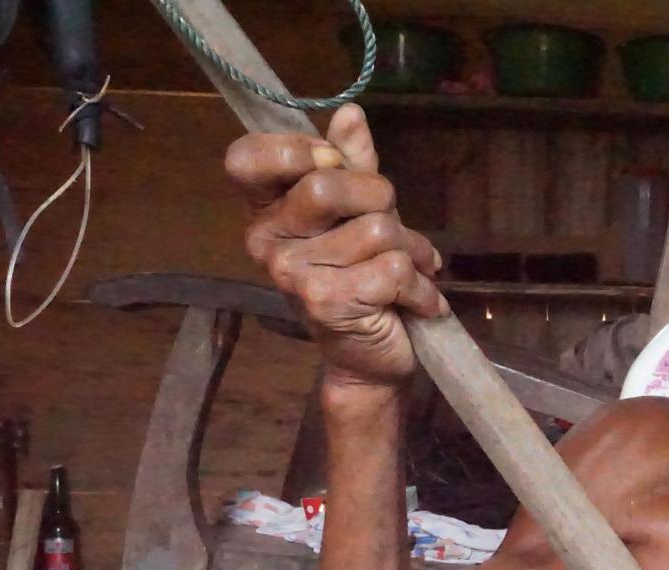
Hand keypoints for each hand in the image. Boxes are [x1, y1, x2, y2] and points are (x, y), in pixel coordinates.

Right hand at [224, 103, 447, 389]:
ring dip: (411, 249)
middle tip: (393, 227)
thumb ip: (353, 164)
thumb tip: (350, 114)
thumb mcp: (360, 212)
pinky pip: (392, 268)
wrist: (372, 356)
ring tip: (413, 270)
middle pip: (327, 183)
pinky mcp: (327, 303)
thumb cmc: (365, 276)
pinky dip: (421, 285)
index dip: (296, 148)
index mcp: (266, 211)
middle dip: (380, 198)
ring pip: (374, 228)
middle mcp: (268, 242)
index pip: (247, 158)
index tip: (332, 162)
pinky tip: (418, 301)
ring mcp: (293, 275)